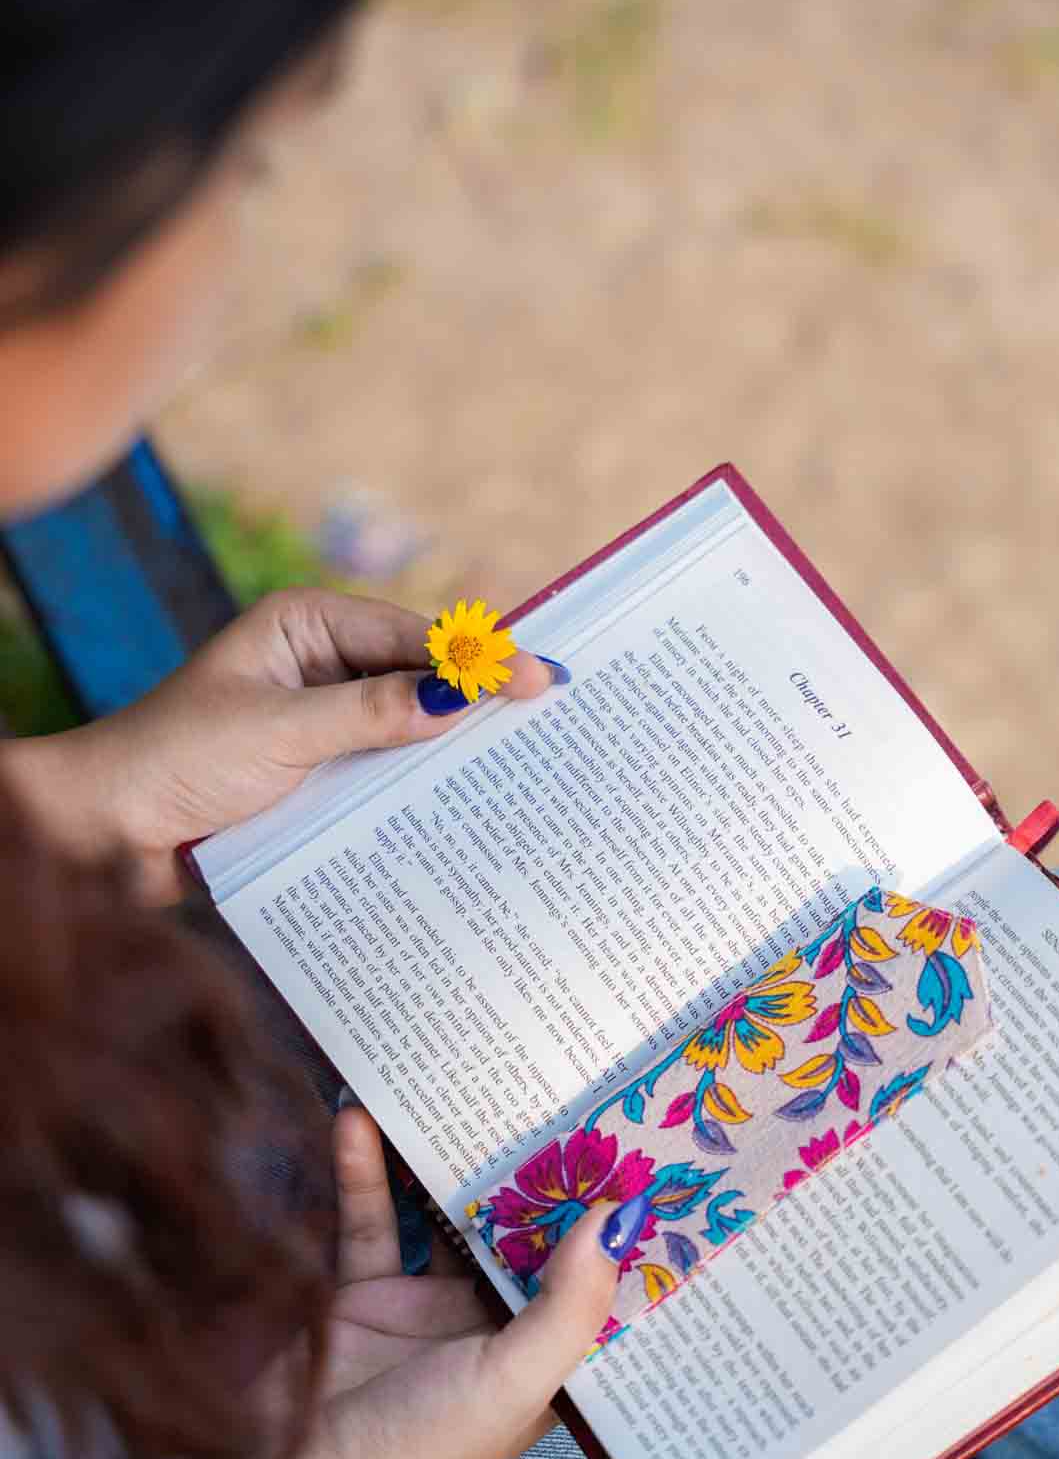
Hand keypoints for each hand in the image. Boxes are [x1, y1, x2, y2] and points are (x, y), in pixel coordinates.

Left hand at [2, 587, 556, 899]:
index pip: (409, 635)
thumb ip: (371, 714)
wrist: (105, 834)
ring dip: (454, 749)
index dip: (477, 660)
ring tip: (529, 764)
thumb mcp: (279, 732)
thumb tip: (458, 697)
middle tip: (554, 715)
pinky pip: (385, 775)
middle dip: (479, 698)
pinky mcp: (319, 775)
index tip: (538, 680)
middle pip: (419, 678)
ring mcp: (322, 722)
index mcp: (304, 624)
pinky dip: (421, 787)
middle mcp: (319, 665)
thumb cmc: (174, 761)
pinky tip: (467, 804)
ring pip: (408, 731)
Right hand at [262, 1108, 619, 1458]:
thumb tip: (619, 1213)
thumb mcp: (512, 1384)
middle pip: (522, 1229)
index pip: (591, 1272)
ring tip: (462, 1085)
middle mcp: (491, 1325)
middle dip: (533, 1166)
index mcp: (543, 1357)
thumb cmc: (414, 1455)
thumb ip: (568, 1302)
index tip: (634, 1139)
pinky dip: (366, 1167)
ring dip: (449, 1156)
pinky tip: (361, 1114)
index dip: (612, 1215)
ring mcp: (423, 1304)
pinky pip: (370, 1216)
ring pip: (446, 1211)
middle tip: (552, 1082)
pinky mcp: (360, 1291)